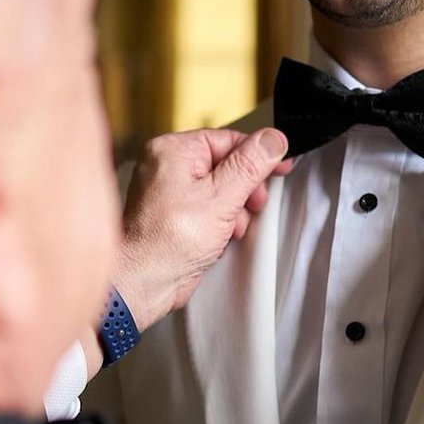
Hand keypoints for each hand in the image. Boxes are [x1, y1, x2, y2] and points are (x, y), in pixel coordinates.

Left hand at [112, 126, 290, 332]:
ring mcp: (169, 191)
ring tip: (229, 227)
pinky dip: (220, 221)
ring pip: (221, 189)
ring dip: (234, 210)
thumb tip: (272, 139)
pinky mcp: (174, 215)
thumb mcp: (221, 198)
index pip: (228, 139)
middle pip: (226, 164)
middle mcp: (166, 166)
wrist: (142, 284)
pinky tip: (220, 236)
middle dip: (244, 189)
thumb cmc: (167, 242)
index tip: (281, 166)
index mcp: (172, 150)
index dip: (258, 155)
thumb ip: (250, 165)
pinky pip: (209, 207)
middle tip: (252, 204)